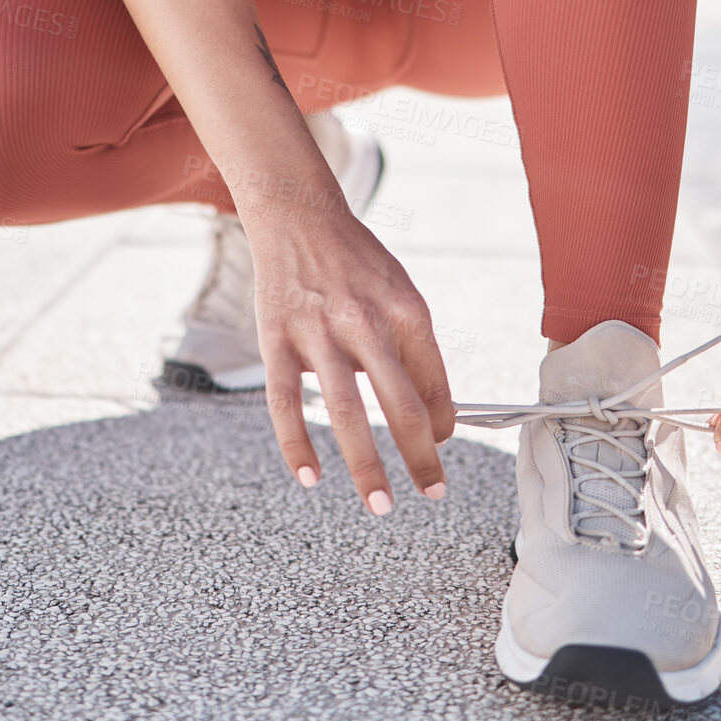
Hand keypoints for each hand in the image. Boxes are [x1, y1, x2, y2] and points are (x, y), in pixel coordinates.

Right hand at [244, 205, 454, 514]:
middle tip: (432, 494)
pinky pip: (286, 402)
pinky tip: (311, 477)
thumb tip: (431, 417)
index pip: (434, 383)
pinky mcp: (277, 340)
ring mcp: (318, 332)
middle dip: (421, 458)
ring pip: (347, 411)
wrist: (297, 216)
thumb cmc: (355, 263)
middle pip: (401, 404)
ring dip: (366, 465)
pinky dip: (298, 444)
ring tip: (380, 504)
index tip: (440, 450)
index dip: (443, 425)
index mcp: (407, 310)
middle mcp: (366, 321)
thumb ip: (414, 349)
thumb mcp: (400, 292)